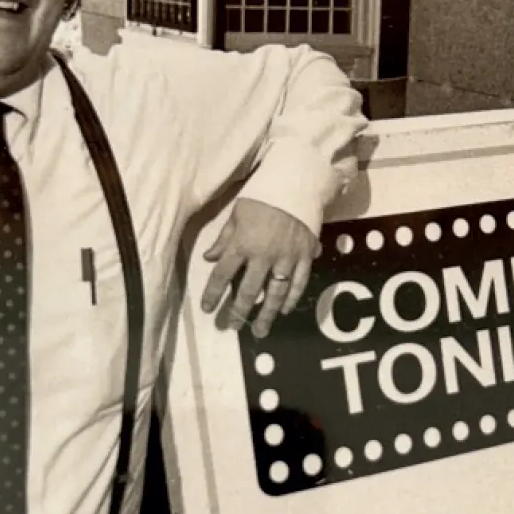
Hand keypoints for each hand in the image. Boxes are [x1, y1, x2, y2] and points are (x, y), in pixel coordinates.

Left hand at [201, 199, 318, 337]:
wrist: (297, 183)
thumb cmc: (263, 195)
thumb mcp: (237, 213)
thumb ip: (224, 239)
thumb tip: (209, 258)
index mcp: (243, 244)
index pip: (223, 274)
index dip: (213, 294)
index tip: (208, 309)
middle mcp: (263, 255)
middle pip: (249, 290)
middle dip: (239, 311)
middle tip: (232, 327)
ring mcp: (287, 258)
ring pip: (276, 292)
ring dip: (266, 314)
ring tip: (260, 330)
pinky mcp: (305, 256)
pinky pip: (299, 283)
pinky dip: (292, 298)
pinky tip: (285, 310)